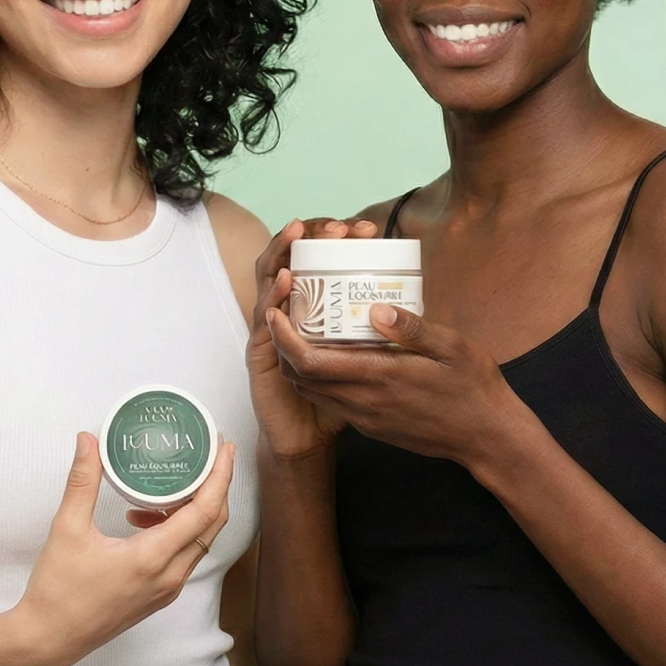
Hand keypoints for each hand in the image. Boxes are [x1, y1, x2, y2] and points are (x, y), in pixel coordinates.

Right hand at [8, 431, 235, 665]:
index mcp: (153, 557)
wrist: (50, 639)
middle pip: (212, 525)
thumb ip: (82, 482)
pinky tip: (144, 520)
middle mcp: (170, 575)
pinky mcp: (158, 596)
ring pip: (199, 541)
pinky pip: (184, 556)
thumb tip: (88, 441)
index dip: (220, 476)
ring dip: (195, 510)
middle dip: (216, 487)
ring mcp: (167, 589)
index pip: (205, 511)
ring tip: (168, 485)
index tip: (224, 447)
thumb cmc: (58, 589)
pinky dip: (179, 531)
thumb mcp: (67, 529)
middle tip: (208, 456)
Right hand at [247, 218, 379, 460]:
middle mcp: (290, 315)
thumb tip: (406, 303)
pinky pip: (262, 319)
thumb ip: (390, 336)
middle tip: (340, 226)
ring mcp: (271, 331)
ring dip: (283, 254)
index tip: (367, 230)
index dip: (335, 243)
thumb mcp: (379, 360)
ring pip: (271, 282)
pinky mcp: (259, 352)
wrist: (312, 438)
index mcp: (316, 312)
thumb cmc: (345, 400)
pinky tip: (286, 278)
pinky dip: (272, 296)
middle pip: (292, 263)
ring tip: (300, 231)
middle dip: (308, 238)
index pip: (319, 264)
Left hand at [268, 300, 533, 470]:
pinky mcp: (371, 427)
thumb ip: (413, 328)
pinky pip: (332, 402)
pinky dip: (318, 379)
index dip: (284, 338)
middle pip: (301, 378)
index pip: (310, 362)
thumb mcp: (453, 347)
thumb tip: (376, 308)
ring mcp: (366, 418)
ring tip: (302, 332)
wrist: (487, 438)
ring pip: (313, 392)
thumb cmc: (474, 387)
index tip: (276, 312)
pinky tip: (332, 357)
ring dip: (298, 365)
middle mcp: (364, 402)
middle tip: (285, 315)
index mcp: (380, 377)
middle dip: (283, 348)